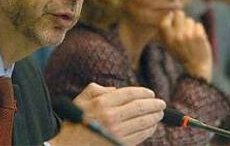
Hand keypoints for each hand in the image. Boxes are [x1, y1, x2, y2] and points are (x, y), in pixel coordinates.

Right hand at [51, 83, 165, 145]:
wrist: (68, 144)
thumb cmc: (75, 118)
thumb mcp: (83, 98)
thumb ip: (99, 89)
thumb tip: (116, 89)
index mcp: (103, 103)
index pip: (130, 94)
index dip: (144, 92)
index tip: (151, 93)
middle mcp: (110, 117)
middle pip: (140, 107)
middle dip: (154, 104)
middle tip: (161, 103)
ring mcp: (116, 132)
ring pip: (143, 122)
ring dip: (155, 117)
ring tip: (160, 113)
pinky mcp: (119, 144)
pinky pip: (140, 136)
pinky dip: (149, 130)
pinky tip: (152, 126)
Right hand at [160, 10, 212, 81]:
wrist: (197, 68)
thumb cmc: (183, 55)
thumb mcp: (170, 46)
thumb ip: (168, 32)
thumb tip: (170, 13)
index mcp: (168, 40)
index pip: (164, 22)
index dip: (169, 16)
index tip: (172, 18)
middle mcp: (177, 37)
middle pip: (179, 14)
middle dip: (182, 18)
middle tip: (184, 27)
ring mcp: (188, 36)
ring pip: (190, 20)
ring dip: (192, 27)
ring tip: (191, 38)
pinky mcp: (199, 36)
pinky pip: (198, 25)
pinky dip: (200, 31)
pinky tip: (198, 40)